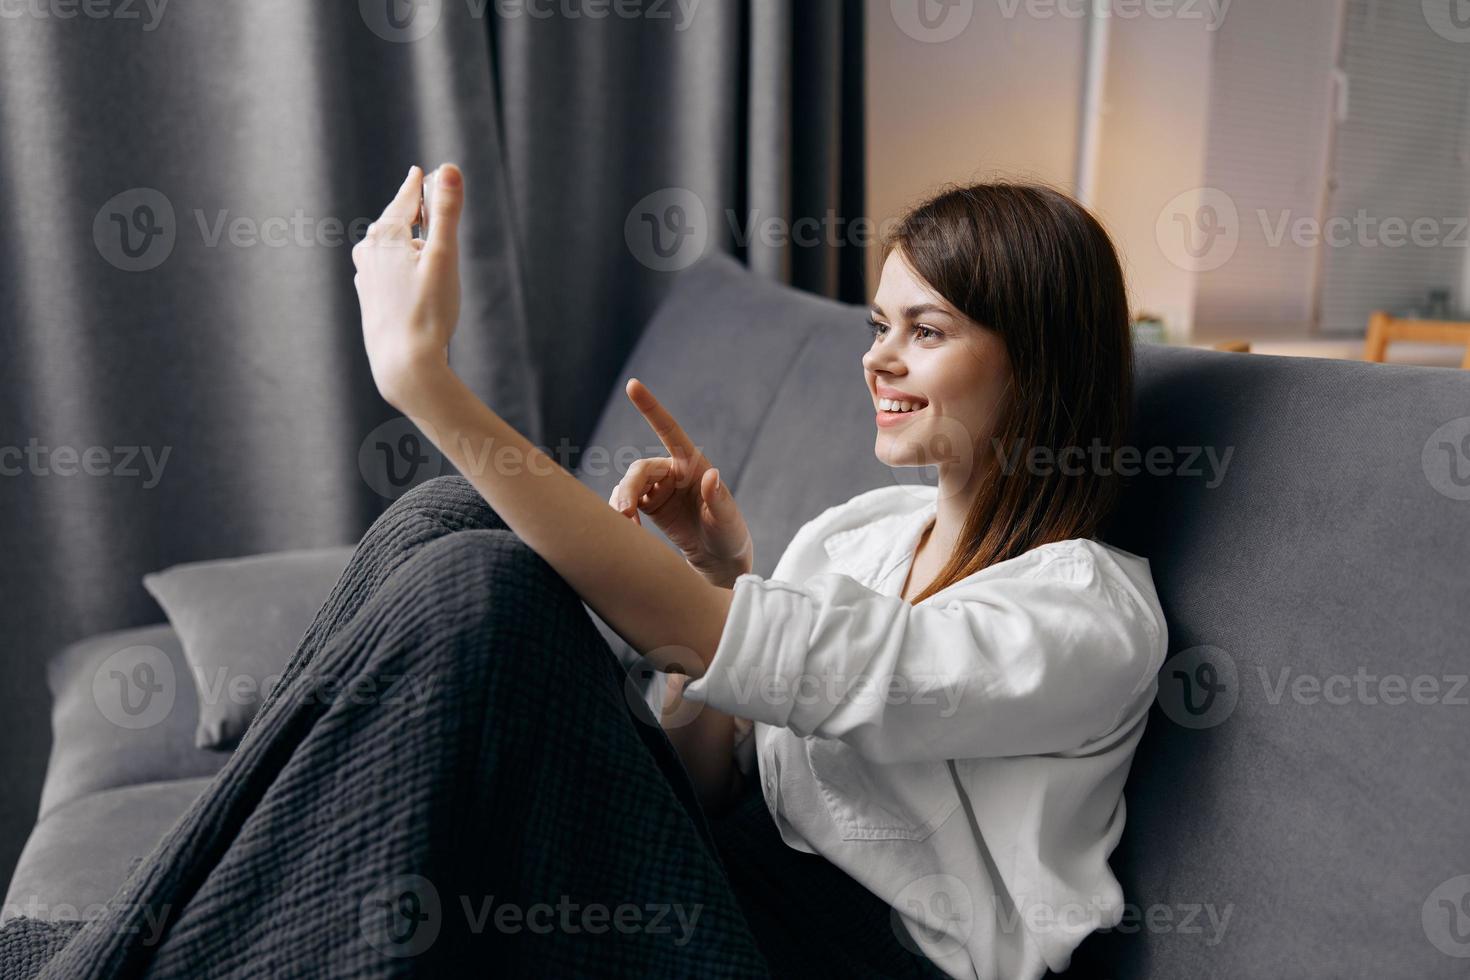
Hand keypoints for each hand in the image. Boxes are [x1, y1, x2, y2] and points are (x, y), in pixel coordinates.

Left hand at [352, 164, 463, 409]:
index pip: (406, 199)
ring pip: (389, 247)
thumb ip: (446, 212)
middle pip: (395, 221)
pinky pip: (386, 269)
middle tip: (422, 195)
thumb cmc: (427, 310)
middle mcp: (368, 252)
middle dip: (412, 210)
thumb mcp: (444, 256)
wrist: (403, 364)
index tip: (421, 172)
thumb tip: (450, 169)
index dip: (419, 185)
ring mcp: (366, 276)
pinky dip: (399, 263)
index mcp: (385, 236)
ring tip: (417, 234)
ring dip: (405, 239)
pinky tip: (407, 274)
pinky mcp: (370, 298)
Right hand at [609, 379, 753, 587]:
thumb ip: (719, 499)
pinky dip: (621, 514)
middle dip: (629, 490)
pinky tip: (628, 531)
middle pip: (640, 469)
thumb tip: (712, 475)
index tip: (633, 384)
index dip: (650, 407)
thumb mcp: (728, 520)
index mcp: (693, 465)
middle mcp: (674, 471)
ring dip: (622, 504)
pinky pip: (626, 501)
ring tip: (628, 529)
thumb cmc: (728, 535)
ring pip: (629, 486)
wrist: (719, 559)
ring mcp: (660, 488)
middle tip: (625, 516)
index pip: (668, 430)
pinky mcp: (649, 505)